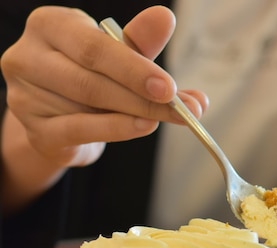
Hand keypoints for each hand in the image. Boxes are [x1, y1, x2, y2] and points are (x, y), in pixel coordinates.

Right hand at [0, 5, 207, 210]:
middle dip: (143, 96)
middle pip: (92, 78)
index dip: (135, 69)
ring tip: (168, 118)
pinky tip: (142, 127)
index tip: (170, 88)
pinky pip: (78, 131)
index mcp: (50, 25)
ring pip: (88, 104)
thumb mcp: (117, 55)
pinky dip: (116, 129)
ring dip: (137, 113)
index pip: (94, 47)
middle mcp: (29, 56)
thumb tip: (166, 18)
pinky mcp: (35, 130)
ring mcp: (26, 95)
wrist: (59, 121)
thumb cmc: (91, 77)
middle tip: (182, 109)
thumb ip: (140, 41)